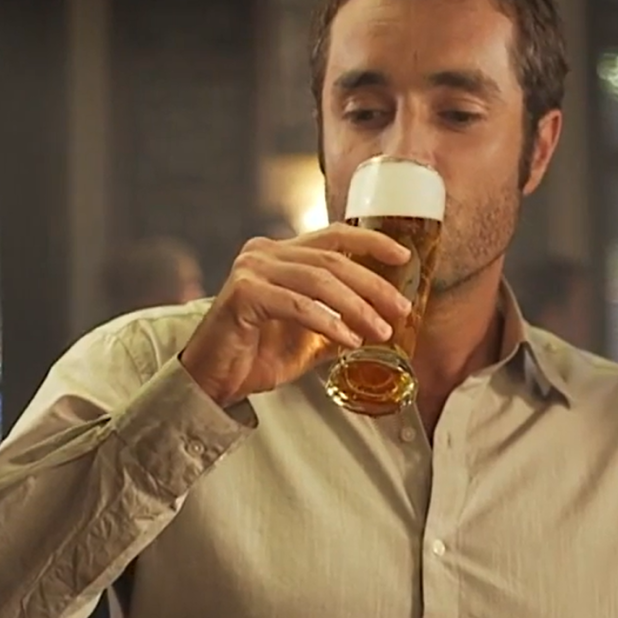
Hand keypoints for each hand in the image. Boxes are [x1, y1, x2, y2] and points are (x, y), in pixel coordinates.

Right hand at [179, 224, 413, 406]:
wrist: (213, 381)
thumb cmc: (256, 356)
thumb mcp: (310, 337)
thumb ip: (340, 322)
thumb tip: (383, 322)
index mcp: (280, 254)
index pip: (334, 236)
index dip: (372, 241)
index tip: (405, 257)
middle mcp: (264, 253)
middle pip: (332, 259)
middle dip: (374, 284)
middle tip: (401, 308)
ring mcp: (251, 270)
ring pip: (320, 280)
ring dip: (357, 306)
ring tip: (382, 330)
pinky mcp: (244, 294)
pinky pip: (299, 305)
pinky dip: (329, 322)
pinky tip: (349, 340)